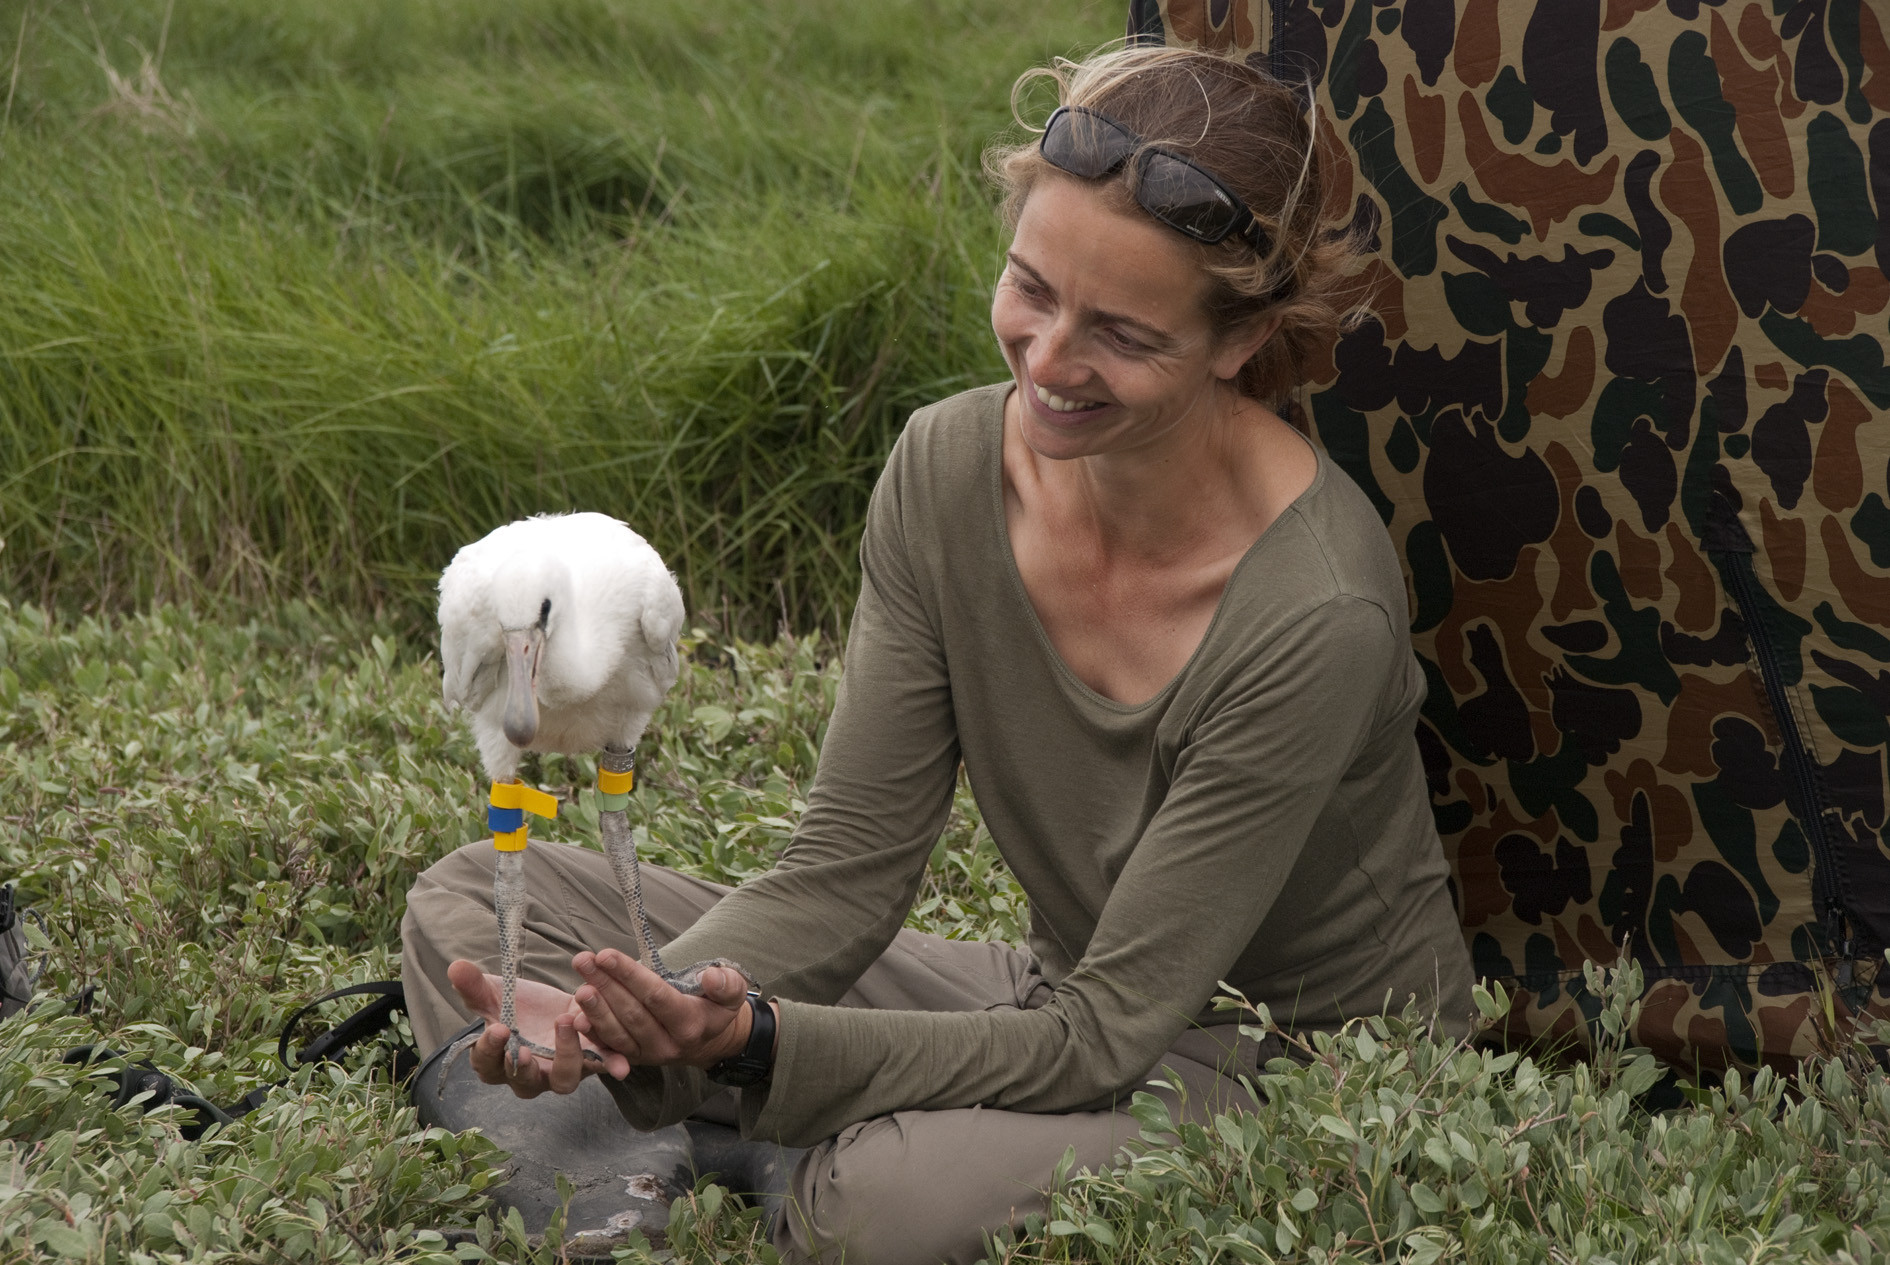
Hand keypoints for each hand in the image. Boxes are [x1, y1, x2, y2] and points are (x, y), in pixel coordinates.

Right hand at [446, 959, 632, 1095]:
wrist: (558, 1003)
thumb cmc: (522, 1006)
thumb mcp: (497, 993)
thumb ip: (475, 986)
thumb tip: (455, 967)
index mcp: (499, 1060)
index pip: (486, 1065)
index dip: (489, 1051)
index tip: (496, 1030)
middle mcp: (530, 1075)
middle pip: (523, 1083)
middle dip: (523, 1067)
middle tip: (525, 1048)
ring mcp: (561, 1072)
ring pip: (563, 1081)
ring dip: (566, 1056)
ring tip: (566, 1022)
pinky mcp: (591, 1061)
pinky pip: (600, 1067)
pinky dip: (609, 1064)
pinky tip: (620, 1062)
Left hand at [569, 948, 755, 1068]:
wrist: (710, 1041)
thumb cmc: (716, 1006)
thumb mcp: (733, 993)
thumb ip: (727, 983)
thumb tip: (710, 977)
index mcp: (690, 1024)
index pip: (655, 997)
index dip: (630, 975)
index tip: (606, 954)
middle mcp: (667, 1045)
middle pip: (631, 1013)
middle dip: (605, 984)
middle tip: (583, 960)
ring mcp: (648, 1055)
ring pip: (616, 1033)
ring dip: (594, 1008)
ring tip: (578, 982)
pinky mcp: (634, 1059)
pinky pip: (609, 1049)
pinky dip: (591, 1034)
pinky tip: (574, 1018)